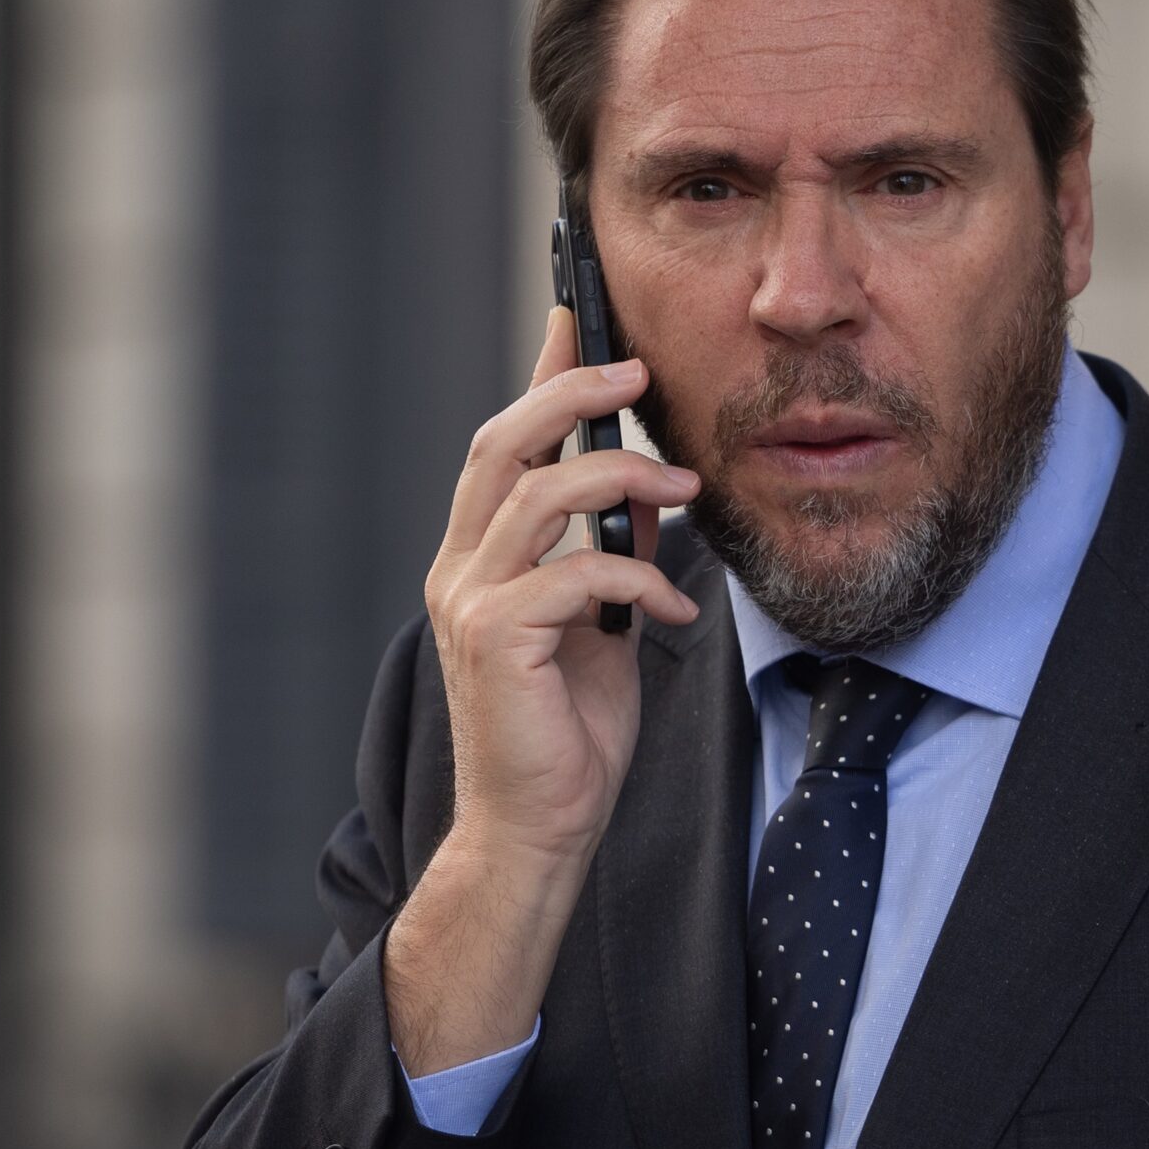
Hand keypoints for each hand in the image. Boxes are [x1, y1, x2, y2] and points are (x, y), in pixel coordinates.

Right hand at [426, 307, 700, 867]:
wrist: (541, 827)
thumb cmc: (569, 734)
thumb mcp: (606, 626)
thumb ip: (613, 557)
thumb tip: (651, 491)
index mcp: (481, 559)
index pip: (505, 446)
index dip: (542, 379)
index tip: (579, 320)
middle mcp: (462, 570)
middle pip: (504, 445)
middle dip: (572, 395)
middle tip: (640, 373)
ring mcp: (471, 604)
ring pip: (540, 497)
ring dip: (623, 479)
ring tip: (686, 489)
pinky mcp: (497, 642)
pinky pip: (574, 576)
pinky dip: (638, 577)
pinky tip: (677, 605)